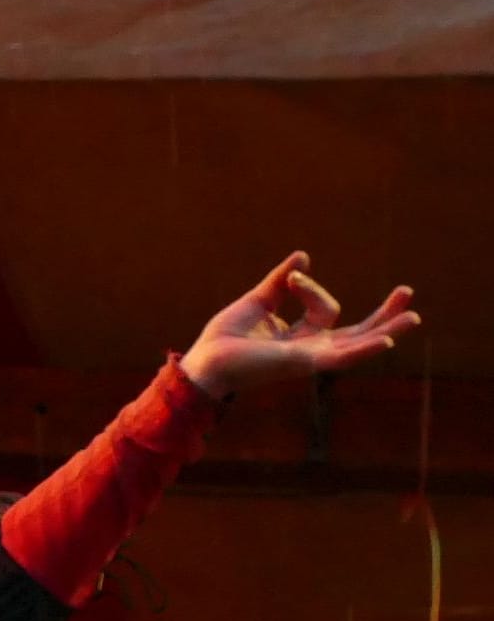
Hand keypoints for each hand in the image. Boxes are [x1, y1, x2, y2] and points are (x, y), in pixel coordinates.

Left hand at [179, 252, 420, 398]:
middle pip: (358, 332)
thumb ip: (282, 282)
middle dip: (383, 315)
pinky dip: (365, 348)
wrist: (205, 360)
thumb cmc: (226, 338)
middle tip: (407, 292)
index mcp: (302, 337)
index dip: (309, 285)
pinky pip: (342, 357)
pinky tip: (387, 341)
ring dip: (387, 330)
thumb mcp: (258, 301)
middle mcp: (312, 349)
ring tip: (414, 316)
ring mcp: (311, 358)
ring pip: (359, 345)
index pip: (326, 307)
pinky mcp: (304, 363)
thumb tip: (304, 256)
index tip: (292, 277)